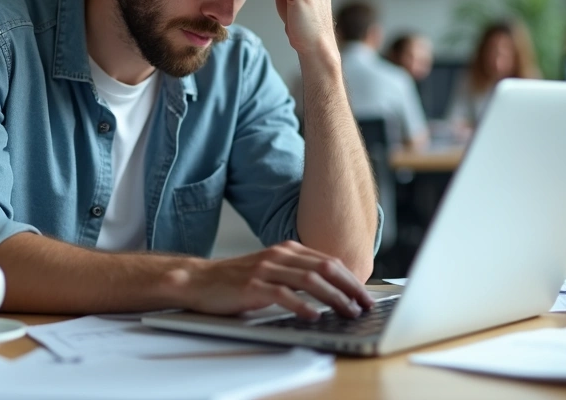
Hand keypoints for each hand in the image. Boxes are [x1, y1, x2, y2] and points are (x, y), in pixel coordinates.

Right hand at [163, 241, 373, 319]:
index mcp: (287, 249)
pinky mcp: (253, 285)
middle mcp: (280, 255)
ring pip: (310, 280)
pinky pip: (283, 294)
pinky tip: (314, 316)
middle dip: (350, 287)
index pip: (328, 261)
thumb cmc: (237, 280)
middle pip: (325, 268)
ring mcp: (266, 269)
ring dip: (333, 297)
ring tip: (347, 312)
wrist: (200, 280)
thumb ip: (296, 274)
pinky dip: (302, 305)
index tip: (366, 295)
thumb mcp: (271, 270)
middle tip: (365, 305)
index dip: (351, 278)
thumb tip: (330, 291)